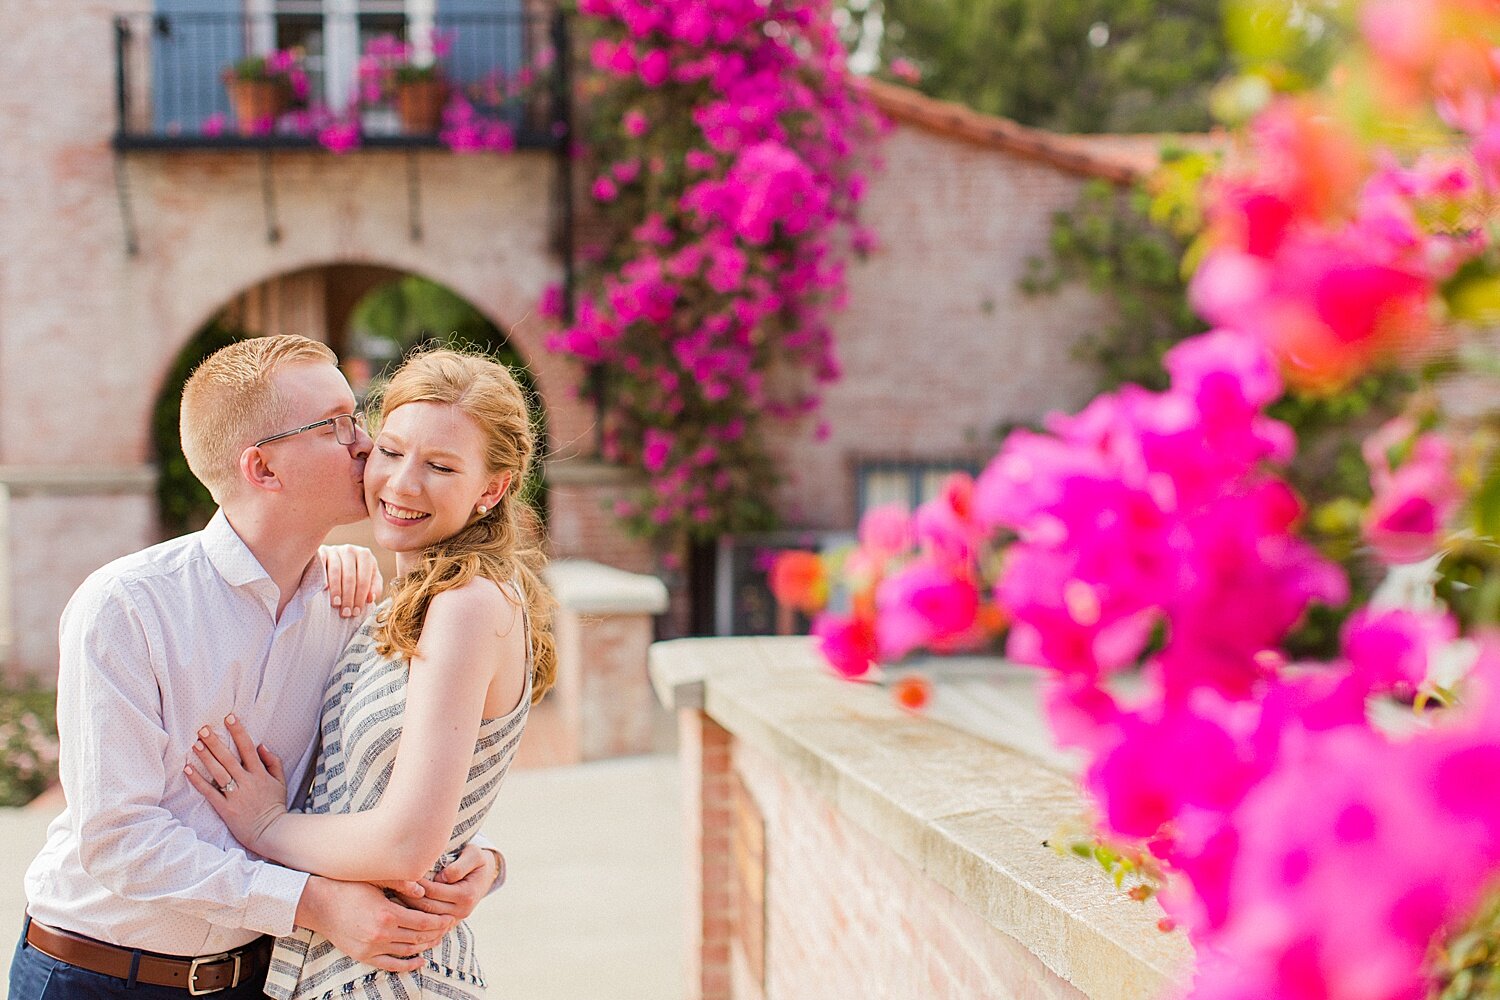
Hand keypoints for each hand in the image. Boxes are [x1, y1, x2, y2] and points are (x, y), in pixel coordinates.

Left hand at [183, 714, 287, 854]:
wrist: (272, 831)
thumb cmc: (275, 806)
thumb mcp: (281, 781)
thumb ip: (273, 762)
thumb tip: (261, 745)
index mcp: (260, 773)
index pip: (248, 748)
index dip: (238, 731)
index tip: (229, 717)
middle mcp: (247, 781)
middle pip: (229, 758)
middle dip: (215, 742)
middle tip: (203, 729)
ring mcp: (235, 795)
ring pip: (218, 772)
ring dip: (206, 757)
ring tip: (195, 744)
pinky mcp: (225, 808)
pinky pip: (209, 792)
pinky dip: (198, 781)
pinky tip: (188, 769)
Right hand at [297, 877, 454, 972]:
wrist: (319, 904)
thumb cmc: (348, 886)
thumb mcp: (376, 880)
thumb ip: (400, 882)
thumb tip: (423, 889)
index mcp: (388, 913)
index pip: (423, 921)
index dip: (439, 921)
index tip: (449, 918)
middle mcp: (382, 934)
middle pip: (418, 937)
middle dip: (436, 933)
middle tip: (447, 928)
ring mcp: (372, 947)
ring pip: (407, 950)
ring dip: (425, 946)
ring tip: (437, 939)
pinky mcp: (363, 956)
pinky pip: (390, 964)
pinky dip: (407, 964)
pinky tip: (420, 961)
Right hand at [318, 544, 383, 618]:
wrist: (334, 561)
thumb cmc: (355, 573)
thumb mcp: (369, 578)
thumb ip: (374, 587)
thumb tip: (370, 598)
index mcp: (365, 555)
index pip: (364, 579)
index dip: (360, 597)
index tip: (356, 612)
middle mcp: (350, 550)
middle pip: (350, 577)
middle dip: (348, 597)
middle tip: (345, 613)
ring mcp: (335, 549)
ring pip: (336, 572)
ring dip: (336, 591)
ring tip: (336, 605)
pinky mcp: (321, 551)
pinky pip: (322, 565)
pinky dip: (323, 576)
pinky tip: (324, 589)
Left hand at [387, 843, 501, 918]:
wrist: (485, 874)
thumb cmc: (476, 860)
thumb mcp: (474, 855)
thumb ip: (460, 866)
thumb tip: (443, 877)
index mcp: (466, 895)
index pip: (433, 891)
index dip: (416, 883)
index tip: (401, 874)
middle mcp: (461, 911)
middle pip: (426, 906)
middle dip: (408, 896)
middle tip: (391, 885)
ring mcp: (455, 919)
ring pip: (425, 916)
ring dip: (408, 907)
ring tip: (392, 894)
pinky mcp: (449, 922)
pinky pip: (428, 921)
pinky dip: (414, 915)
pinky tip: (400, 905)